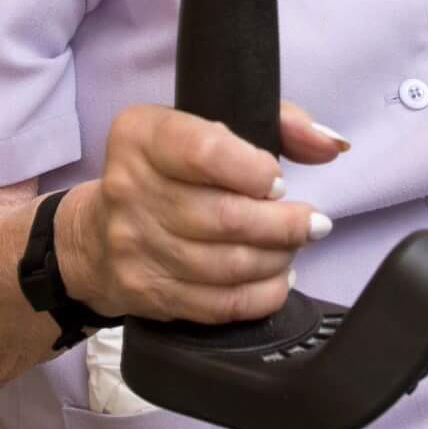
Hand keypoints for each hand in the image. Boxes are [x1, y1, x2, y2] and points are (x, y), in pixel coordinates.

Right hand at [57, 100, 348, 323]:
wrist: (96, 236)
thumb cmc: (171, 173)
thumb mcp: (209, 126)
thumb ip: (278, 124)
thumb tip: (331, 144)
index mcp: (142, 136)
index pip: (207, 152)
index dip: (255, 171)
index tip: (277, 181)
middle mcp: (128, 189)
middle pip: (225, 217)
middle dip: (284, 224)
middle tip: (311, 222)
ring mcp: (133, 247)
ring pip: (228, 264)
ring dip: (278, 258)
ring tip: (293, 246)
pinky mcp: (146, 294)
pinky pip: (219, 304)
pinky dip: (262, 295)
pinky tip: (276, 278)